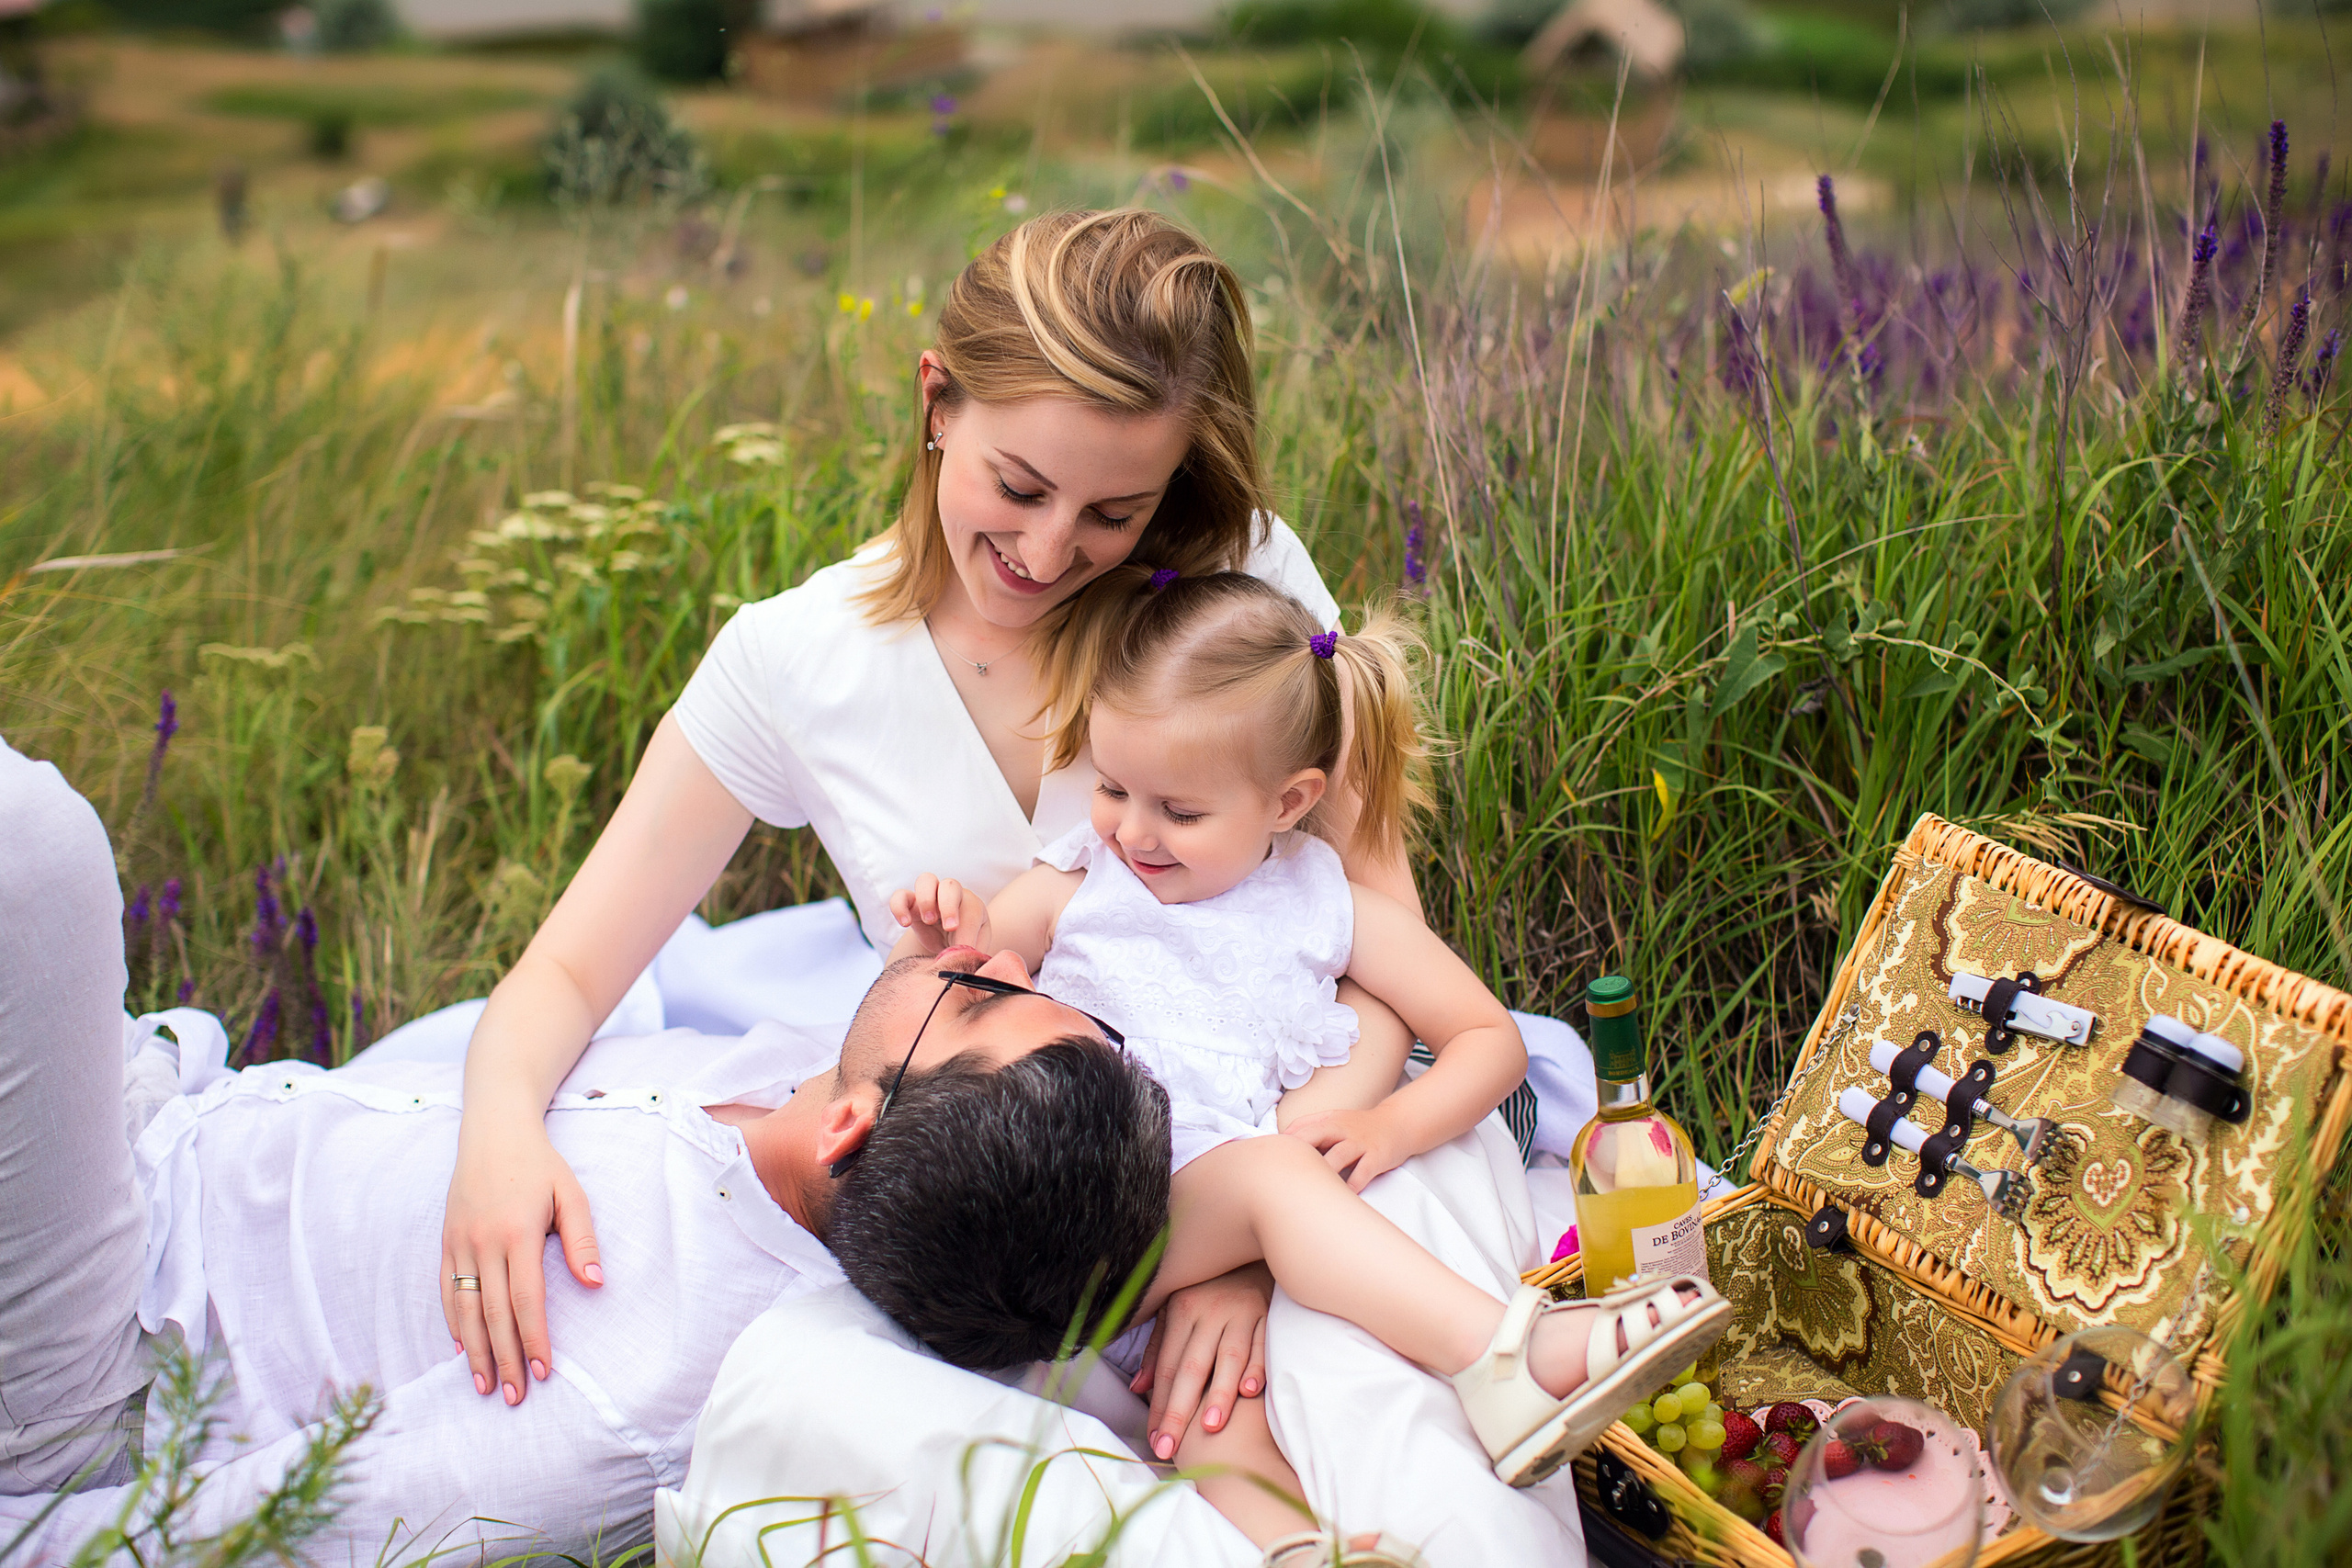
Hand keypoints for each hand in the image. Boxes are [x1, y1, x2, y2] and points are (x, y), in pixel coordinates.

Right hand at [441, 1123, 602, 1407]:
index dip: (533, 1338)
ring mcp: (458, 1243)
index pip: (525, 1299)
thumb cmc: (540, 1164)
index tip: (543, 1371)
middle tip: (513, 1396)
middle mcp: (482, 1242)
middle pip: (492, 1313)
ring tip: (484, 1385)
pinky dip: (453, 1322)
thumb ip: (582, 1240)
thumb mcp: (571, 1194)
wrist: (493, 1131)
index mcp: (517, 1233)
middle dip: (504, 1357)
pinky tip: (463, 1348)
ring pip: (463, 1308)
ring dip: (475, 1351)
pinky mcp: (445, 1242)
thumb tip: (595, 1284)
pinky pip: (445, 1290)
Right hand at [888, 873, 990, 954]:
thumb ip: (972, 954)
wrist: (949, 942)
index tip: (965, 949)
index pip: (972, 910)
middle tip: (950, 928)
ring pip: (926, 880)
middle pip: (950, 885)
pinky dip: (899, 906)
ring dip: (927, 899)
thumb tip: (966, 965)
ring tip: (929, 921)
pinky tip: (905, 923)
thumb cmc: (965, 944)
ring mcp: (930, 896)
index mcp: (972, 905)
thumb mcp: (974, 949)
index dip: (968, 928)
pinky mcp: (910, 903)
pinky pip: (900, 896)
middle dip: (949, 906)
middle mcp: (952, 895)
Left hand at [1130, 1263, 1272, 1461]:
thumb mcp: (1176, 1310)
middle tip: (1169, 1447)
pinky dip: (1258, 1367)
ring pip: (1228, 1358)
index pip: (1166, 1367)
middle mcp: (1209, 1311)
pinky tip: (1251, 1391)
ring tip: (1209, 1427)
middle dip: (1179, 1410)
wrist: (1254, 1249)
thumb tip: (1137, 1389)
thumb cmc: (1209, 1289)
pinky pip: (1264, 1344)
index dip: (1158, 1405)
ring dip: (1219, 1393)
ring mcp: (1241, 1311)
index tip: (1154, 1439)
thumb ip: (1157, 1349)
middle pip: (1191, 1368)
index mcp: (1181, 1310)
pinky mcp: (1268, 1313)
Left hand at [1284, 1105, 1412, 1191]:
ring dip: (1323, 1172)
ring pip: (1338, 1156)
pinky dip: (1352, 1186)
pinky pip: (1362, 1172)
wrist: (1398, 1124)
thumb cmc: (1360, 1127)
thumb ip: (1309, 1127)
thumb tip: (1281, 1141)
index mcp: (1328, 1121)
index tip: (1269, 1164)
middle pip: (1313, 1137)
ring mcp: (1360, 1143)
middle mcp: (1342, 1129)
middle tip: (1281, 1177)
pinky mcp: (1376, 1157)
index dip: (1284, 1145)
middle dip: (1297, 1155)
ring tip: (1309, 1191)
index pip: (1299, 1129)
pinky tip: (1341, 1198)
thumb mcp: (1334, 1120)